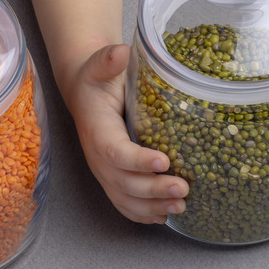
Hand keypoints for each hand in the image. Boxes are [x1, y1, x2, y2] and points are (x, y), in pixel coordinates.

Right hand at [65, 44, 188, 223]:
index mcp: (97, 130)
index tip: (164, 161)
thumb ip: (108, 60)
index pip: (115, 151)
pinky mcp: (113, 178)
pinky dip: (143, 214)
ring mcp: (105, 171)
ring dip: (152, 207)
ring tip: (181, 206)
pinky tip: (164, 216)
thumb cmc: (97, 78)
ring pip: (124, 199)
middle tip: (183, 189)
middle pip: (123, 182)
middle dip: (153, 190)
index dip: (138, 160)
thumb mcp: (100, 64)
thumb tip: (119, 52)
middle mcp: (98, 156)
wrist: (85, 91)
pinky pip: (124, 203)